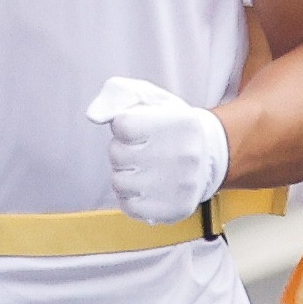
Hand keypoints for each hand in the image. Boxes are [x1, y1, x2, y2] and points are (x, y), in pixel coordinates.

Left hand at [84, 77, 229, 223]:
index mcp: (181, 122)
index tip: (141, 129)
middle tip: (142, 150)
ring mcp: (183, 185)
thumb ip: (116, 95)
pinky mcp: (177, 208)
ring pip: (119, 182)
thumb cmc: (167, 126)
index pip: (121, 125)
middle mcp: (186, 155)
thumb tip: (94, 116)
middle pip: (117, 154)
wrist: (207, 156)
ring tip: (144, 169)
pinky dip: (132, 198)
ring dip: (125, 175)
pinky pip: (130, 207)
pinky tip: (146, 189)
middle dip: (122, 151)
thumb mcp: (147, 99)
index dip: (123, 126)